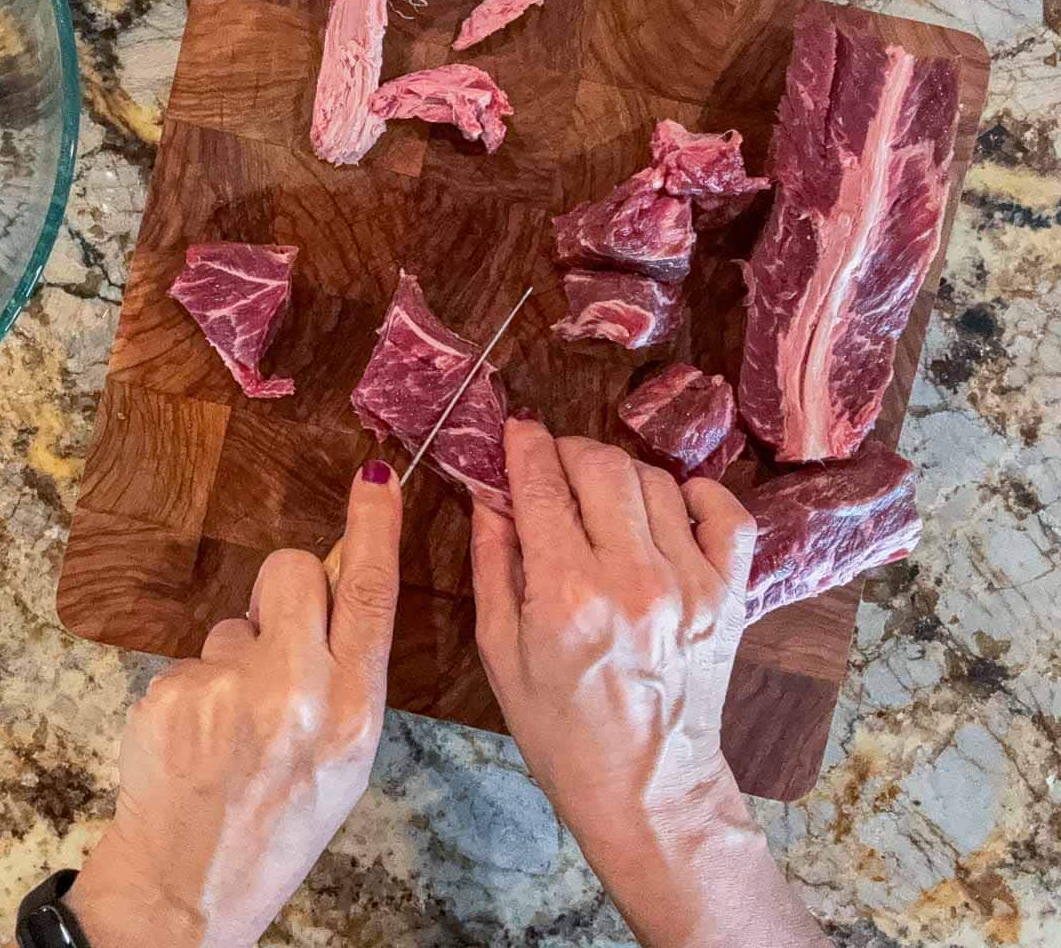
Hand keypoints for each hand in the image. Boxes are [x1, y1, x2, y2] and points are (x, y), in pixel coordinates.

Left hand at [67, 461, 401, 947]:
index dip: (376, 528)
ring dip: (240, 652)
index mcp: (353, 713)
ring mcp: (227, 692)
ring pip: (238, 619)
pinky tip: (199, 737)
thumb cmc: (283, 822)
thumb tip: (343, 587)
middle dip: (288, 585)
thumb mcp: (349, 755)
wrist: (187, 890)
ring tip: (233, 723)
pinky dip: (200, 685)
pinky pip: (196, 657)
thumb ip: (352, 670)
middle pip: (294, 570)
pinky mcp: (171, 693)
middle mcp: (295, 694)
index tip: (376, 479)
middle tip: (279, 633)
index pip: (373, 595)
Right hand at [471, 417, 827, 947]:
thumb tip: (490, 494)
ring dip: (619, 474)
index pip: (542, 486)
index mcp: (566, 595)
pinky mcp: (729, 595)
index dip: (524, 445)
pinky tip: (670, 502)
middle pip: (601, 466)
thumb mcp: (500, 652)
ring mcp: (690, 584)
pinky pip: (726, 514)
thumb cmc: (559, 731)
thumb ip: (493, 563)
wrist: (647, 791)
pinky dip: (698, 494)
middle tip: (551, 463)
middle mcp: (632, 578)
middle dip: (567, 450)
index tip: (517, 429)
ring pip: (655, 480)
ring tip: (599, 495)